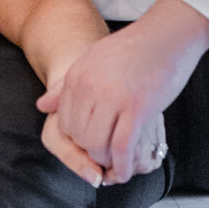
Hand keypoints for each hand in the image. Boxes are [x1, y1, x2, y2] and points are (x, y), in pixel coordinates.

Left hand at [37, 0, 208, 184]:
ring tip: (115, 162)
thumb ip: (66, 86)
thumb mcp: (92, 61)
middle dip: (91, 151)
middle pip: (79, 136)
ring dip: (106, 160)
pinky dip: (122, 166)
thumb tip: (41, 105)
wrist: (167, 34)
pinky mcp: (137, 109)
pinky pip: (121, 148)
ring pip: (97, 145)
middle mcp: (90, 88)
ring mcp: (113, 98)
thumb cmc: (133, 48)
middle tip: (105, 156)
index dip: (77, 137)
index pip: (65, 121)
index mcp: (77, 76)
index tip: (91, 143)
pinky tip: (124, 173)